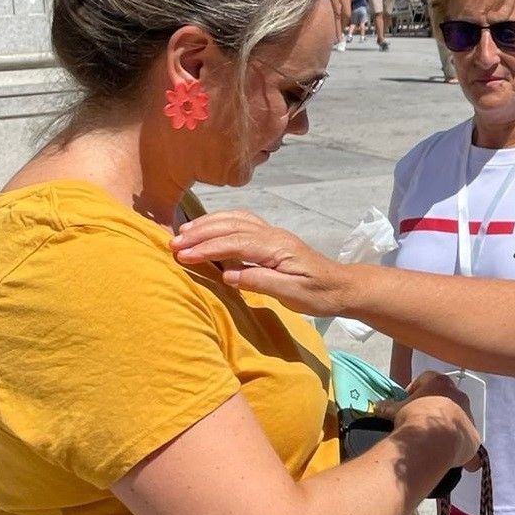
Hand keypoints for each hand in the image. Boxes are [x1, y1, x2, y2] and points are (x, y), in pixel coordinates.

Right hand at [172, 211, 352, 316]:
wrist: (341, 286)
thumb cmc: (318, 294)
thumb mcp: (291, 294)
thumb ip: (260, 282)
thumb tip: (227, 275)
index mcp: (277, 247)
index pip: (235, 243)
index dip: (207, 248)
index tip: (183, 256)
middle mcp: (273, 235)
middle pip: (230, 226)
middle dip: (200, 233)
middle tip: (172, 244)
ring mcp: (272, 233)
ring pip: (234, 219)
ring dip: (207, 224)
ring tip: (183, 234)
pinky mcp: (271, 238)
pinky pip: (241, 222)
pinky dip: (220, 222)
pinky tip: (208, 228)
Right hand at [381, 371, 481, 470]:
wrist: (433, 440)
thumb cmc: (414, 417)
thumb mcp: (396, 409)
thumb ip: (388, 405)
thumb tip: (377, 406)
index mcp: (440, 382)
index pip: (427, 379)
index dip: (415, 390)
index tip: (407, 402)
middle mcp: (459, 394)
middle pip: (447, 398)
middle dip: (435, 408)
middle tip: (421, 421)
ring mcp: (469, 414)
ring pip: (458, 418)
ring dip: (448, 425)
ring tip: (433, 439)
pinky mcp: (474, 435)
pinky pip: (465, 439)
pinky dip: (458, 445)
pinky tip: (447, 453)